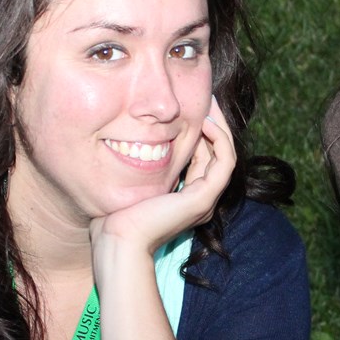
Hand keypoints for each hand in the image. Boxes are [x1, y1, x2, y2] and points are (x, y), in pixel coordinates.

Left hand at [90, 97, 235, 259]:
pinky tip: (206, 121)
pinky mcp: (202, 199)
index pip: (204, 158)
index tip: (195, 108)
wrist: (117, 241)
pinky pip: (224, 161)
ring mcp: (204, 201)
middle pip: (217, 154)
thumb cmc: (114, 217)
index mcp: (186, 199)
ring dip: (220, 127)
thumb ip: (139, 167)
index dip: (202, 132)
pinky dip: (220, 139)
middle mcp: (200, 201)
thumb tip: (130, 142)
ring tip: (210, 104)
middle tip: (208, 98)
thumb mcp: (131, 183)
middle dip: (214, 124)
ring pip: (226, 155)